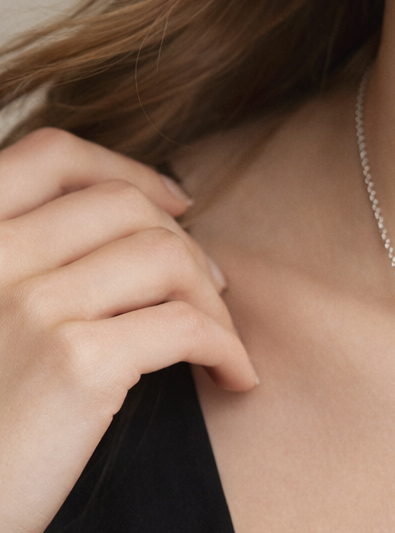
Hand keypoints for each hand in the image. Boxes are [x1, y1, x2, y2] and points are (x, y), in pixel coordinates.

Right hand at [0, 128, 257, 532]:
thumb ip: (21, 273)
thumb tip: (126, 238)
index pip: (49, 155)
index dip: (125, 168)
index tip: (175, 202)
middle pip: (122, 205)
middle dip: (184, 241)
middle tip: (213, 287)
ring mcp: (31, 303)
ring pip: (165, 256)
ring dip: (212, 296)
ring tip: (221, 339)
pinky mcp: (78, 362)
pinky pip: (186, 326)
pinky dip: (227, 348)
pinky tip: (234, 377)